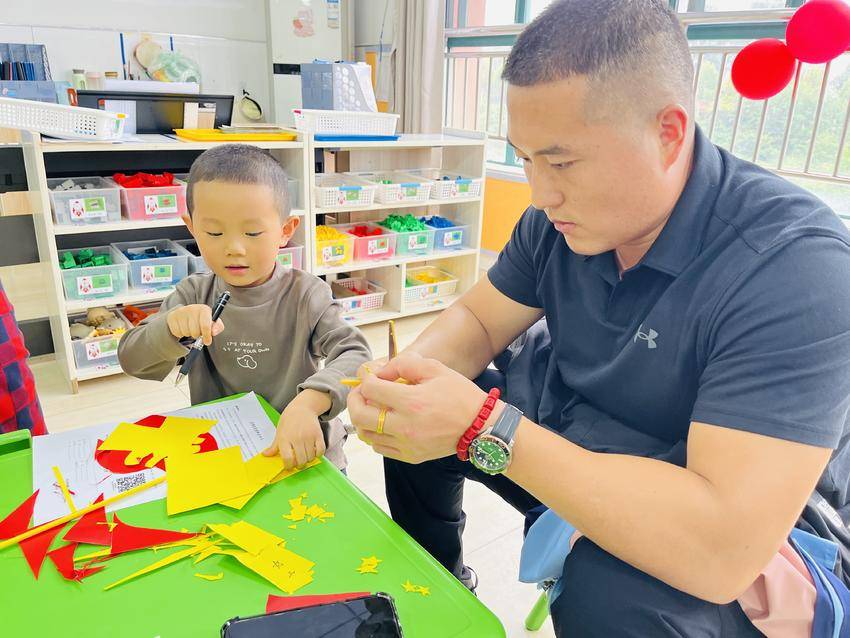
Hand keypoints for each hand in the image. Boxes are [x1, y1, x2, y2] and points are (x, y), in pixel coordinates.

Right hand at [166, 304, 224, 345]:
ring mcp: (181, 312)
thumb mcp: (213, 322)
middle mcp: (192, 308)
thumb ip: (217, 327)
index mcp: (204, 309)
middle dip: (197, 335)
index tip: (207, 342)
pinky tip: (183, 328)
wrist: (187, 313)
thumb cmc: (203, 319)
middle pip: (195, 332)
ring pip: (186, 333)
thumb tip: (213, 332)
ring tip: (191, 329)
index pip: (205, 326)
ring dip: (189, 334)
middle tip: (198, 331)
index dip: (207, 336)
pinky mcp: (172, 316)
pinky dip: (180, 334)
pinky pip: (177, 332)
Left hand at [263, 403, 325, 469]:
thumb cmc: (289, 420)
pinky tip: (314, 451)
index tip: (289, 466)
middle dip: (299, 465)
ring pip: (311, 457)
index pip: (287, 458)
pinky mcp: (318, 435)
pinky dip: (318, 454)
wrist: (302, 407)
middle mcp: (297, 438)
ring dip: (308, 459)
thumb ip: (274, 446)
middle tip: (298, 462)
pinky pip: (321, 450)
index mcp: (285, 438)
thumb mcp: (279, 432)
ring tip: (306, 455)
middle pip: (301, 460)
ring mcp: (308, 436)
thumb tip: (266, 455)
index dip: (289, 466)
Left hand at [347, 352, 489, 463]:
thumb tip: (380, 372)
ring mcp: (406, 445)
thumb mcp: (435, 369)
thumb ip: (403, 364)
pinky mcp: (410, 457)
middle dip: (354, 399)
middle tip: (361, 391)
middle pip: (360, 414)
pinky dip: (374, 435)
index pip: (370, 389)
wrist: (480, 427)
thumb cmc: (459, 395)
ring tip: (371, 407)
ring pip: (366, 434)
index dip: (365, 378)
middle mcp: (405, 426)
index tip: (371, 375)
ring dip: (362, 418)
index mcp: (412, 402)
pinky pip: (379, 448)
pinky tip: (383, 423)